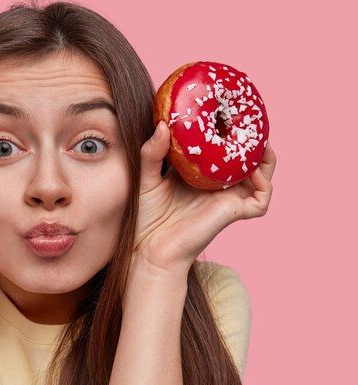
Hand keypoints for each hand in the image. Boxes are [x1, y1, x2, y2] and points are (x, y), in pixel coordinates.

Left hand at [133, 121, 275, 276]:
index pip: (218, 147)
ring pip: (261, 174)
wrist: (150, 249)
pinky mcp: (234, 213)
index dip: (225, 129)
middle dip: (251, 138)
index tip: (225, 107)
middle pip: (244, 158)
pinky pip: (261, 197)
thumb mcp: (146, 178)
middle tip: (249, 116)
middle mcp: (217, 184)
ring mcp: (228, 198)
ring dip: (265, 155)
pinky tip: (253, 170)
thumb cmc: (146, 218)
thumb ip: (152, 153)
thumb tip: (162, 125)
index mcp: (199, 173)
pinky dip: (264, 182)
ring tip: (260, 137)